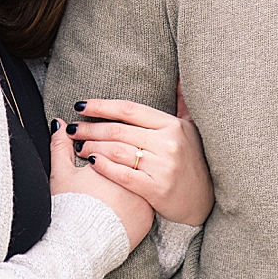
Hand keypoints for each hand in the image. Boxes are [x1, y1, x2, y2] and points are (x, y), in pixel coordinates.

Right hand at [49, 119, 153, 250]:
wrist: (77, 248)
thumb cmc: (68, 209)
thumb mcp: (61, 174)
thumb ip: (60, 146)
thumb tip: (59, 124)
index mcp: (114, 161)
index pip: (115, 143)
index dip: (101, 144)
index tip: (89, 152)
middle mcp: (135, 177)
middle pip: (131, 158)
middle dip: (117, 155)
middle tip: (100, 167)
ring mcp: (144, 198)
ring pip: (141, 178)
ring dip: (129, 174)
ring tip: (110, 185)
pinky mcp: (147, 218)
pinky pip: (145, 200)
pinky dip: (135, 196)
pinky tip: (121, 199)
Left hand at [66, 97, 212, 226]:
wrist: (206, 202)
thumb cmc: (192, 162)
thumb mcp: (191, 129)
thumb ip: (182, 103)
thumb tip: (179, 77)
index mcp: (172, 125)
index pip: (129, 109)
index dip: (101, 106)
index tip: (80, 106)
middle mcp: (168, 143)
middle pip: (118, 131)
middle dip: (89, 128)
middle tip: (71, 129)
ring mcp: (163, 167)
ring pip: (116, 151)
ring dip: (92, 147)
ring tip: (77, 146)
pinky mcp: (157, 189)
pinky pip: (122, 175)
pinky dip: (103, 167)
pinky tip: (90, 163)